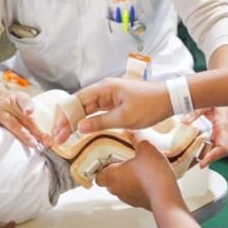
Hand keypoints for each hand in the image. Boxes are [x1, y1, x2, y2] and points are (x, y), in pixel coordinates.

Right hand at [0, 85, 49, 148]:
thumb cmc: (10, 104)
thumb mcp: (22, 105)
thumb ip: (32, 121)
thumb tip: (46, 141)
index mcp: (19, 99)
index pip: (25, 101)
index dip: (28, 106)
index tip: (30, 112)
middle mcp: (9, 103)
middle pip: (22, 119)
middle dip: (30, 131)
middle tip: (36, 143)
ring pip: (9, 122)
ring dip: (19, 132)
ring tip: (28, 141)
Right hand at [52, 77, 172, 143]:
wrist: (170, 99)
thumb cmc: (149, 106)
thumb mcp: (124, 118)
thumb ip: (100, 123)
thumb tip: (80, 128)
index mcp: (104, 88)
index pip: (76, 102)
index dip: (65, 117)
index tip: (58, 132)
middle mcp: (104, 90)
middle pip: (79, 105)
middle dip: (67, 121)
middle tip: (58, 139)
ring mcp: (109, 96)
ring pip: (86, 109)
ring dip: (76, 123)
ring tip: (65, 138)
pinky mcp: (115, 103)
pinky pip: (96, 112)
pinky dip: (88, 122)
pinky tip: (81, 132)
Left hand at [95, 139, 181, 210]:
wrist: (167, 196)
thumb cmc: (152, 174)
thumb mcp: (145, 148)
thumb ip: (136, 138)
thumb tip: (131, 131)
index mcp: (112, 176)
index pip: (97, 176)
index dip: (101, 168)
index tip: (107, 159)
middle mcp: (117, 189)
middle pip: (109, 181)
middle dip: (115, 172)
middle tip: (124, 161)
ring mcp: (128, 199)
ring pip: (122, 188)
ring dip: (127, 180)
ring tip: (138, 169)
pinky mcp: (140, 204)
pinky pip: (135, 193)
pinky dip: (138, 187)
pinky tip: (148, 178)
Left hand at [190, 105, 227, 166]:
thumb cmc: (222, 99)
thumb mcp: (207, 102)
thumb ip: (196, 112)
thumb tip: (184, 121)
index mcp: (224, 127)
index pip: (222, 148)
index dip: (211, 158)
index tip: (201, 164)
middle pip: (216, 154)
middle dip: (202, 159)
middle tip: (185, 164)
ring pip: (215, 151)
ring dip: (202, 155)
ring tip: (186, 159)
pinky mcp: (226, 138)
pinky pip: (216, 147)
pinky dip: (205, 150)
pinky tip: (193, 150)